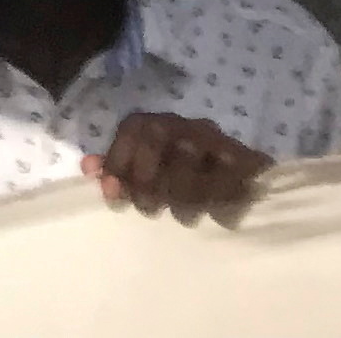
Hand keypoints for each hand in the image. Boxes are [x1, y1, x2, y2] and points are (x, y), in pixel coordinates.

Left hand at [88, 111, 270, 222]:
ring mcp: (219, 138)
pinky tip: (218, 217)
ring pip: (193, 155)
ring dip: (184, 194)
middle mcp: (186, 124)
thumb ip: (115, 171)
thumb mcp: (141, 175)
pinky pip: (235, 177)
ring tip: (182, 216)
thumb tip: (89, 168)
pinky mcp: (251, 159)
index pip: (133, 128)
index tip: (114, 196)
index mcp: (156, 124)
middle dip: (147, 178)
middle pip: (158, 136)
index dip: (118, 161)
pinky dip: (224, 201)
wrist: (237, 176)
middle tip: (148, 208)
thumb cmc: (175, 179)